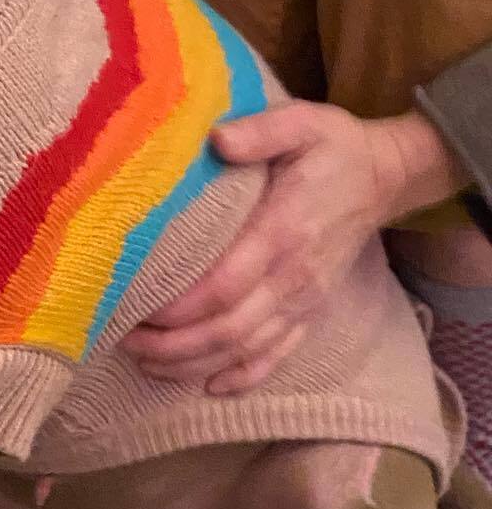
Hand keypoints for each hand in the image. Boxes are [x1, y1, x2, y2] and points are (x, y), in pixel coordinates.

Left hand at [123, 102, 465, 393]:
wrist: (384, 176)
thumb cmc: (333, 148)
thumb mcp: (302, 122)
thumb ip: (260, 131)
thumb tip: (218, 140)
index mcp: (283, 232)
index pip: (224, 286)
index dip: (178, 308)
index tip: (134, 309)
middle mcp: (294, 277)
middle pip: (229, 330)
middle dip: (173, 344)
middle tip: (123, 341)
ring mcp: (304, 299)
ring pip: (246, 350)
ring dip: (194, 364)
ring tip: (146, 363)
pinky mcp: (311, 311)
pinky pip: (277, 356)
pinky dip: (243, 377)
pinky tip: (207, 386)